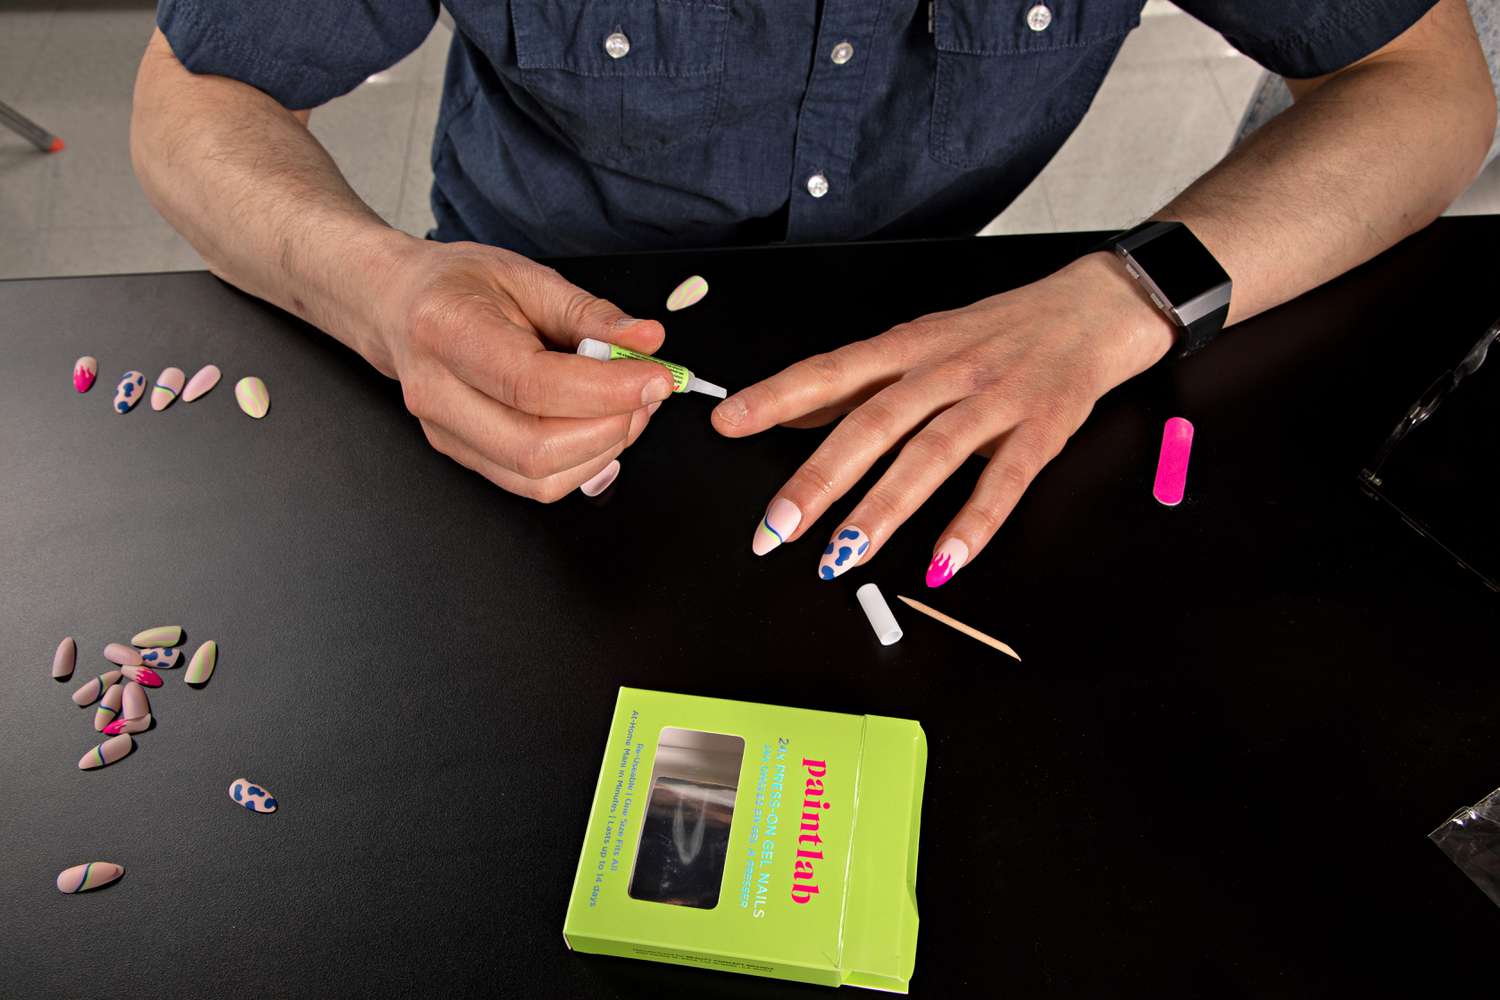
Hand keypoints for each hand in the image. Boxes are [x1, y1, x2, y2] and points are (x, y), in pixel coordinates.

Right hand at [373, 240, 676, 500]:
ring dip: (600, 450)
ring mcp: (445, 433)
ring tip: (625, 408)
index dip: (605, 389)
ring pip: (537, 477)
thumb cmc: (457, 286)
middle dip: (609, 428)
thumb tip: (647, 340)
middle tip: (644, 395)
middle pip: (534, 447)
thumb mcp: (526, 276)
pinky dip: (579, 463)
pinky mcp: (461, 455)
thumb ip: (590, 313)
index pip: (533, 384)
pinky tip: (597, 426)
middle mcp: (437, 392)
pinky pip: (531, 483)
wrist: (396, 306)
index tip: (655, 377)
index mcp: (448, 332)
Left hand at [713, 252, 1177, 583]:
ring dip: (883, 509)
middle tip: (775, 528)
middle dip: (819, 478)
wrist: (1094, 309)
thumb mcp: (921, 344)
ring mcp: (995, 400)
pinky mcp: (1042, 429)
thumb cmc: (997, 332)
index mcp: (909, 347)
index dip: (779, 395)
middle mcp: (945, 370)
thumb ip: (858, 383)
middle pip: (874, 423)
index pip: (833, 371)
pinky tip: (943, 564)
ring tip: (842, 557)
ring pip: (930, 454)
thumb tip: (786, 413)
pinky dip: (974, 523)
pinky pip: (1005, 481)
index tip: (728, 422)